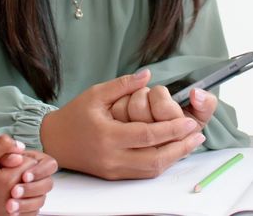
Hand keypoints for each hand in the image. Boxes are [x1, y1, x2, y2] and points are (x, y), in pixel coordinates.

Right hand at [0, 135, 37, 215]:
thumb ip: (3, 145)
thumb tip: (22, 147)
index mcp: (8, 181)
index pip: (30, 164)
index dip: (19, 159)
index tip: (5, 161)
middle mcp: (13, 200)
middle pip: (32, 180)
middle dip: (22, 173)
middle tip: (4, 172)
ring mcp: (10, 213)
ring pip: (32, 197)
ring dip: (25, 189)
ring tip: (7, 184)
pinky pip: (27, 211)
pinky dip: (22, 203)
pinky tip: (8, 197)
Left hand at [3, 150, 57, 215]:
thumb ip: (3, 147)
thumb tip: (20, 150)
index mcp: (32, 161)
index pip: (49, 164)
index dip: (40, 171)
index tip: (24, 176)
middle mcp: (35, 177)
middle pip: (47, 184)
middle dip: (32, 189)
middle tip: (14, 192)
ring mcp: (32, 193)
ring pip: (40, 200)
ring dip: (26, 203)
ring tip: (9, 206)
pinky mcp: (26, 206)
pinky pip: (32, 212)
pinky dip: (23, 213)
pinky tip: (11, 213)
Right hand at [41, 70, 205, 179]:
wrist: (54, 141)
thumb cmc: (74, 115)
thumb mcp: (96, 94)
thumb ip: (123, 85)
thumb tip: (148, 75)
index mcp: (107, 135)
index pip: (147, 135)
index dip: (172, 129)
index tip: (191, 122)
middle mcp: (112, 157)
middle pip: (155, 159)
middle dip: (180, 148)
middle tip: (198, 135)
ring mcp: (113, 170)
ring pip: (151, 170)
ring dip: (174, 158)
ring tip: (190, 143)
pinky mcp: (114, 176)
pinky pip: (143, 174)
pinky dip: (161, 164)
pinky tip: (172, 151)